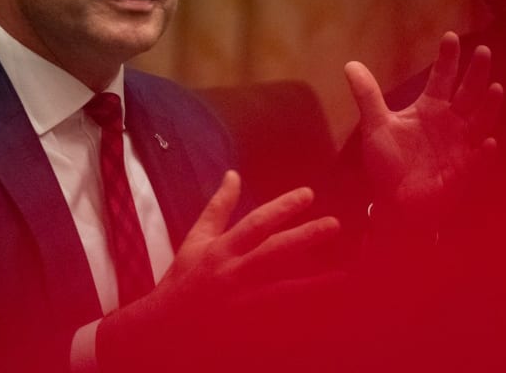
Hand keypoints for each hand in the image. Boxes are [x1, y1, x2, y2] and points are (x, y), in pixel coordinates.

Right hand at [97, 171, 341, 369]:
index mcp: (221, 251)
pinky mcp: (246, 330)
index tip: (309, 194)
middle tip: (334, 225)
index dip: (282, 207)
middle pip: (273, 254)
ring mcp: (241, 306)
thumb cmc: (181, 281)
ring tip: (345, 277)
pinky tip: (327, 314)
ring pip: (282, 292)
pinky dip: (302, 318)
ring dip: (315, 285)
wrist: (160, 331)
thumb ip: (219, 208)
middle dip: (304, 238)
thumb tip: (233, 174)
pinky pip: (280, 323)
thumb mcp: (196, 241)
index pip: (255, 223)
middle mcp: (233, 275)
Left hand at [345, 32, 502, 228]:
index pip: (442, 77)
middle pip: (467, 92)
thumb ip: (367, 95)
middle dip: (476, 73)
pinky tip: (490, 142)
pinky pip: (477, 161)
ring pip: (479, 121)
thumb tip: (350, 64)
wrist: (396, 202)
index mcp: (431, 108)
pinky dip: (484, 153)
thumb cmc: (389, 163)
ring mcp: (460, 145)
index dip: (447, 58)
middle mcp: (450, 122)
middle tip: (483, 51)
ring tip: (496, 88)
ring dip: (489, 106)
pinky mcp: (463, 170)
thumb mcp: (376, 126)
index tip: (451, 36)